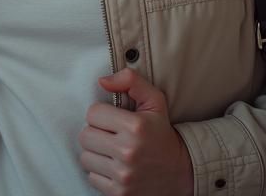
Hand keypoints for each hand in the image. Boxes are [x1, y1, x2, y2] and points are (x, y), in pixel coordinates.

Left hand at [78, 68, 193, 195]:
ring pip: (85, 157)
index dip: (101, 114)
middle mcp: (128, 151)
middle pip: (85, 135)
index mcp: (135, 127)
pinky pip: (92, 177)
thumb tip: (102, 81)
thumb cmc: (161, 132)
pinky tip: (114, 167)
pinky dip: (100, 172)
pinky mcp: (119, 193)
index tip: (113, 119)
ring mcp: (123, 175)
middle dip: (95, 133)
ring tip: (111, 151)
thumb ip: (130, 80)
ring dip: (95, 153)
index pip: (92, 113)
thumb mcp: (154, 100)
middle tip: (110, 135)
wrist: (180, 172)